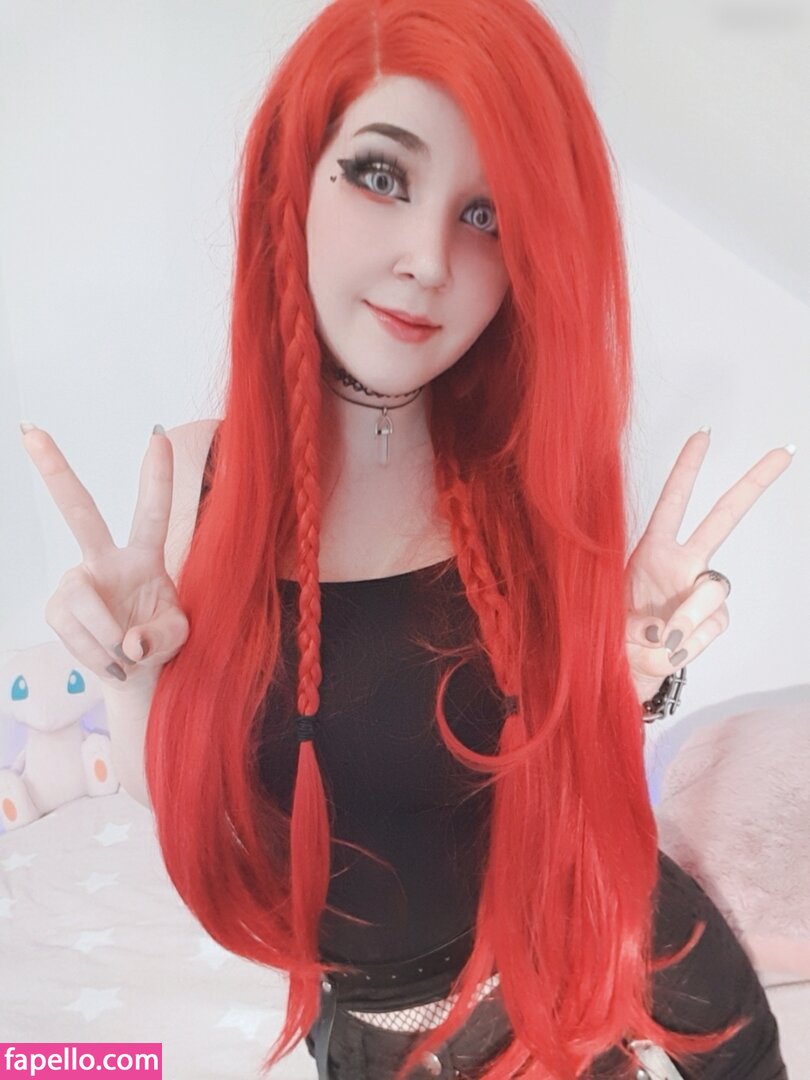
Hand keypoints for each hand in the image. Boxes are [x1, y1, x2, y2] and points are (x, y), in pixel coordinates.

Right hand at [20, 425, 188, 689]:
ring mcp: (79, 582)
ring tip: (126, 657)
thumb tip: (130, 642)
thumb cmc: (159, 643)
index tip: (158, 436)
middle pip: (80, 511)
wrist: (134, 674)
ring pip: (81, 599)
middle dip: (56, 471)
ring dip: (105, 635)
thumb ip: (162, 638)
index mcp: (145, 557)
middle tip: (30, 431)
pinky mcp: (57, 608)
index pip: (152, 512)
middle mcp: (107, 560)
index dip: (157, 476)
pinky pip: (73, 629)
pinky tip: (110, 663)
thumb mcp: (177, 639)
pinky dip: (95, 653)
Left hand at [625, 430, 794, 703]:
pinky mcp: (713, 621)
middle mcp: (681, 564)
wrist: (623, 670)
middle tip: (781, 453)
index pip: (672, 502)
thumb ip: (651, 611)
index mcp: (651, 550)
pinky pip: (714, 625)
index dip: (687, 469)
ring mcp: (700, 592)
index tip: (703, 435)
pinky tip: (673, 648)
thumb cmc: (610, 634)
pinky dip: (691, 641)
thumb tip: (682, 624)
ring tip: (658, 637)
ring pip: (715, 590)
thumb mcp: (617, 615)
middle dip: (752, 484)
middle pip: (723, 519)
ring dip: (686, 617)